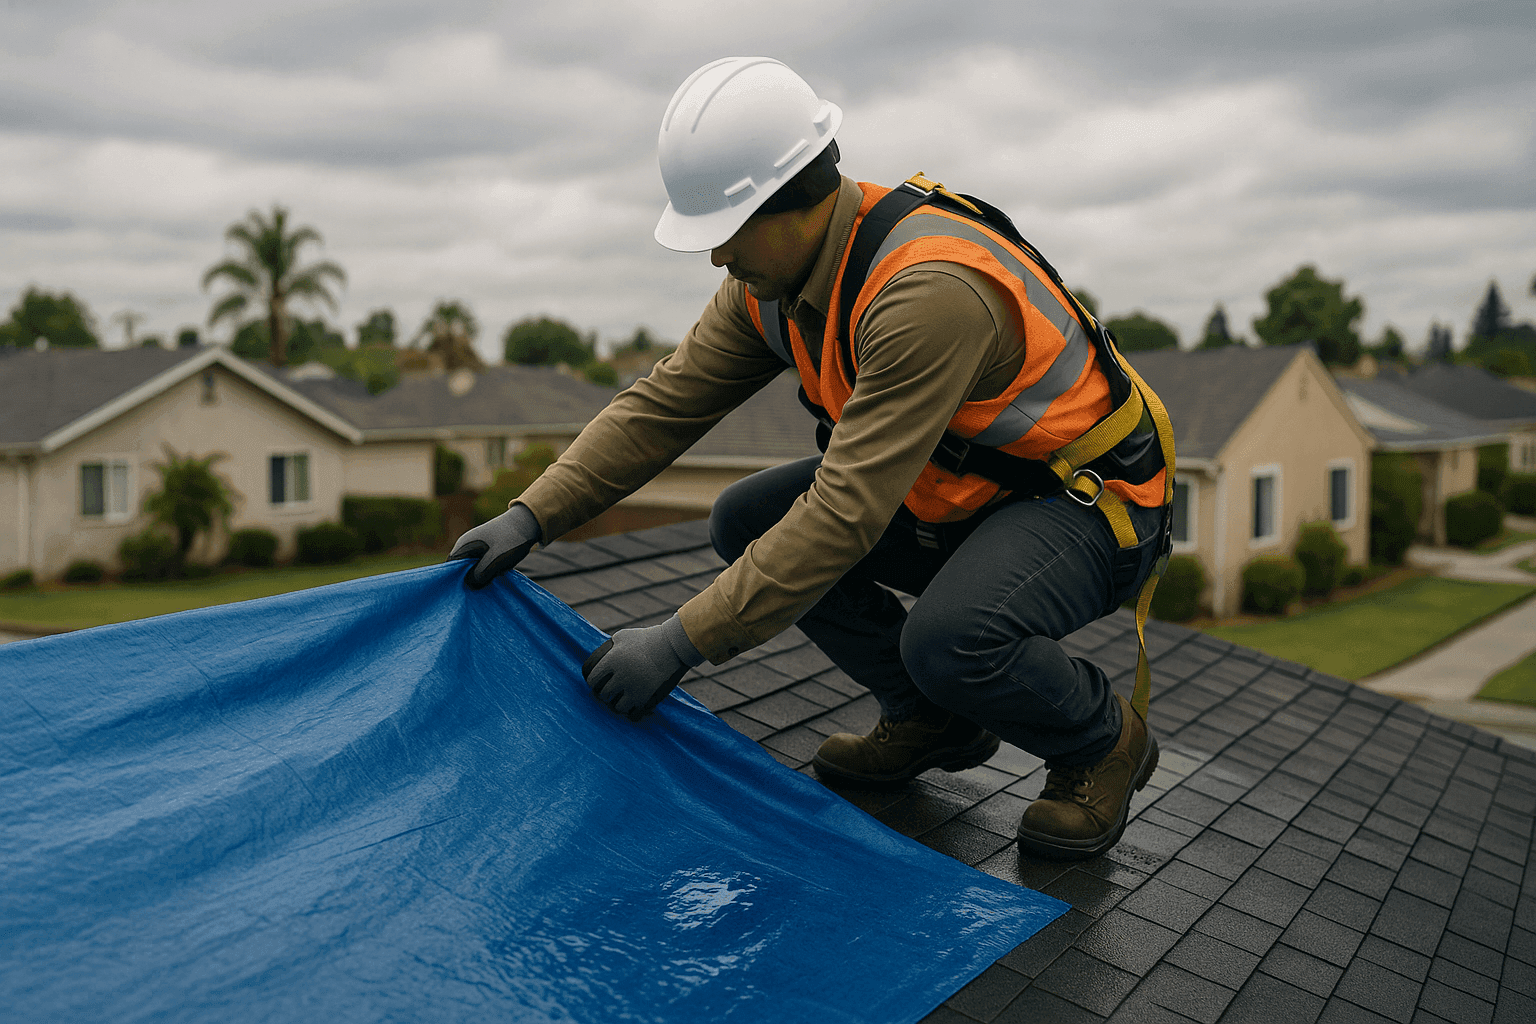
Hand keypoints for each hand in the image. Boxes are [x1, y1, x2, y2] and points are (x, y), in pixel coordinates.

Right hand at [448, 503, 541, 588]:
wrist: (528, 522)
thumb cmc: (511, 540)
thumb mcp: (496, 559)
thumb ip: (481, 573)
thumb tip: (468, 585)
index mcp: (464, 545)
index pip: (450, 567)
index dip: (455, 580)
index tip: (466, 591)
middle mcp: (467, 546)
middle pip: (461, 569)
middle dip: (470, 579)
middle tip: (483, 587)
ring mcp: (476, 547)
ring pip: (473, 568)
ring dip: (481, 575)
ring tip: (493, 578)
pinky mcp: (486, 549)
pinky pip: (482, 564)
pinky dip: (489, 570)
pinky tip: (498, 573)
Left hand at [582, 615, 703, 721]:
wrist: (673, 646)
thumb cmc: (647, 639)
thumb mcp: (623, 636)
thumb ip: (608, 649)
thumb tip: (597, 660)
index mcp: (612, 660)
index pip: (591, 679)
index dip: (593, 682)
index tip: (596, 684)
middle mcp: (620, 675)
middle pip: (603, 694)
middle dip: (605, 693)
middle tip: (610, 692)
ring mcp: (634, 688)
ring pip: (615, 706)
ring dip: (617, 703)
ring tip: (622, 699)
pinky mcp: (646, 698)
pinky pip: (632, 713)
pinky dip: (631, 710)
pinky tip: (633, 704)